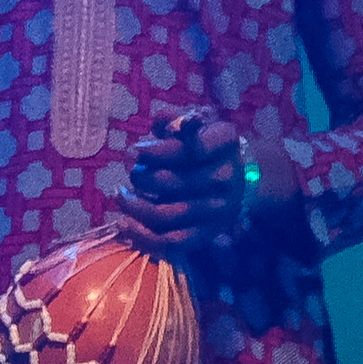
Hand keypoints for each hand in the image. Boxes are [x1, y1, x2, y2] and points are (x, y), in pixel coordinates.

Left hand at [117, 111, 259, 269]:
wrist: (241, 178)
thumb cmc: (207, 144)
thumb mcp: (196, 123)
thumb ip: (175, 120)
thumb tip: (160, 122)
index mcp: (224, 141)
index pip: (190, 149)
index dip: (157, 152)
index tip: (135, 150)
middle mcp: (226, 177)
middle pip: (174, 183)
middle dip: (142, 177)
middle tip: (130, 170)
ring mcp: (217, 210)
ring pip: (167, 215)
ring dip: (135, 207)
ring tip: (121, 196)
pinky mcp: (207, 235)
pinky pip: (171, 243)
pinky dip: (144, 237)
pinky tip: (125, 224)